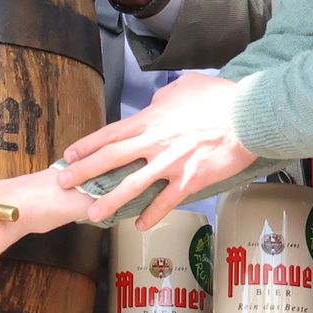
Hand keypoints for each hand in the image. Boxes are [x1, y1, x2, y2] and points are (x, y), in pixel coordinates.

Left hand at [52, 74, 256, 226]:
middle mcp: (155, 142)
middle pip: (111, 159)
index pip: (110, 133)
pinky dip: (152, 214)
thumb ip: (163, 98)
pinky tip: (141, 225)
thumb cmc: (219, 97)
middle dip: (85, 172)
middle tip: (64, 183)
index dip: (87, 145)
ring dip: (110, 201)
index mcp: (151, 120)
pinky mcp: (191, 180)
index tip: (69, 155)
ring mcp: (171, 163)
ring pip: (133, 185)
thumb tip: (154, 104)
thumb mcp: (184, 87)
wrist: (248, 114)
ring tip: (92, 214)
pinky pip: (166, 201)